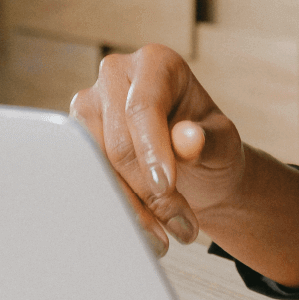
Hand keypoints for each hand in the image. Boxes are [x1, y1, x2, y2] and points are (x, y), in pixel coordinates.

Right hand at [69, 44, 244, 257]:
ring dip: (131, 208)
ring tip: (164, 236)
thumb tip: (187, 138)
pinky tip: (138, 231)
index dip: (151, 149)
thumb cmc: (210, 145)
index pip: (143, 107)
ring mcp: (88, 106)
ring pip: (96, 167)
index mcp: (157, 63)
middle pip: (118, 143)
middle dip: (149, 191)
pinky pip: (85, 180)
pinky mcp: (75, 139)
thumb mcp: (223, 143)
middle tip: (181, 224)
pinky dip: (114, 209)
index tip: (166, 186)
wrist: (196, 168)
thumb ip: (210, 139)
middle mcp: (115, 75)